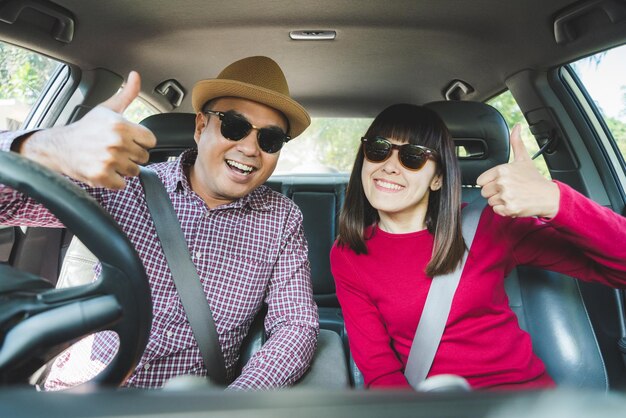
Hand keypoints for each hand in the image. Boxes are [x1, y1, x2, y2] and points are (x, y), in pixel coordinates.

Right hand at [21, 71, 156, 188]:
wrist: (60, 146)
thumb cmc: (86, 128)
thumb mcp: (108, 108)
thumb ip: (127, 94)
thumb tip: (136, 76)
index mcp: (121, 125)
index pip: (150, 141)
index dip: (140, 141)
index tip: (129, 140)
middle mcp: (116, 143)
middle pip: (144, 157)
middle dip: (132, 155)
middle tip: (116, 149)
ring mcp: (109, 160)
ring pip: (134, 171)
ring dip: (124, 168)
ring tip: (109, 159)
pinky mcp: (102, 176)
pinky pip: (122, 184)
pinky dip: (114, 180)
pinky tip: (104, 169)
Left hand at [476, 124, 558, 218]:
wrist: (549, 196)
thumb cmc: (534, 178)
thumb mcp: (524, 159)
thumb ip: (516, 143)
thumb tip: (516, 126)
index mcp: (503, 169)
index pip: (480, 181)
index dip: (489, 182)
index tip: (500, 182)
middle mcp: (503, 182)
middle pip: (484, 192)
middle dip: (494, 192)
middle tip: (508, 190)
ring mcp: (506, 196)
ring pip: (490, 202)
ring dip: (499, 201)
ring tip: (512, 196)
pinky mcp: (509, 208)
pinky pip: (496, 210)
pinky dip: (503, 210)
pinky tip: (514, 203)